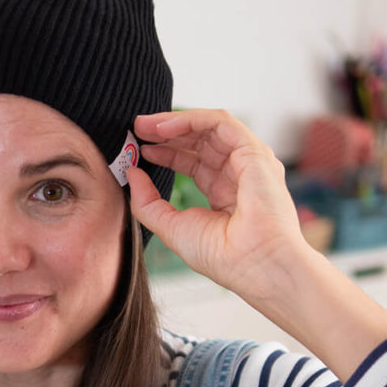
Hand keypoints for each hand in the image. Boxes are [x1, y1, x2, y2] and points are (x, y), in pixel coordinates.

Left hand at [128, 108, 305, 300]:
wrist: (254, 266)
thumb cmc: (223, 257)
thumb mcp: (171, 227)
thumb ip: (148, 203)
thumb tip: (132, 173)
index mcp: (224, 192)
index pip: (193, 161)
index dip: (166, 152)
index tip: (139, 149)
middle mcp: (239, 173)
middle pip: (200, 141)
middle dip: (166, 132)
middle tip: (137, 129)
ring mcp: (249, 162)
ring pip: (209, 127)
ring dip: (174, 122)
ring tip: (144, 125)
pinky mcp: (254, 153)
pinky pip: (221, 123)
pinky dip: (191, 120)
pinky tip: (164, 128)